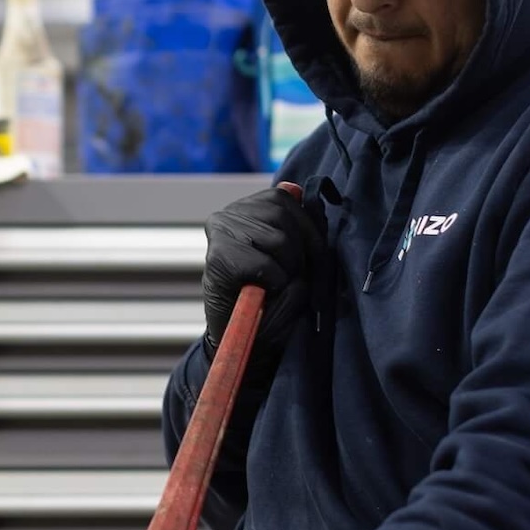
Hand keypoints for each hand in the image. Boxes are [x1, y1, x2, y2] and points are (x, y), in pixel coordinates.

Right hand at [201, 183, 324, 366]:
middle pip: (283, 214)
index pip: (285, 198)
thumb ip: (296, 224)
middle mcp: (226, 216)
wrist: (246, 340)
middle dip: (299, 251)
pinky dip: (274, 282)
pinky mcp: (217, 260)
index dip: (307, 228)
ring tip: (276, 285)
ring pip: (278, 238)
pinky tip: (263, 291)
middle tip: (290, 277)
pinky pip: (265, 264)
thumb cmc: (273, 298)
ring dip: (288, 268)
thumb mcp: (293, 256)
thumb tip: (295, 188)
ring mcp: (219, 235)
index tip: (312, 257)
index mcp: (244, 210)